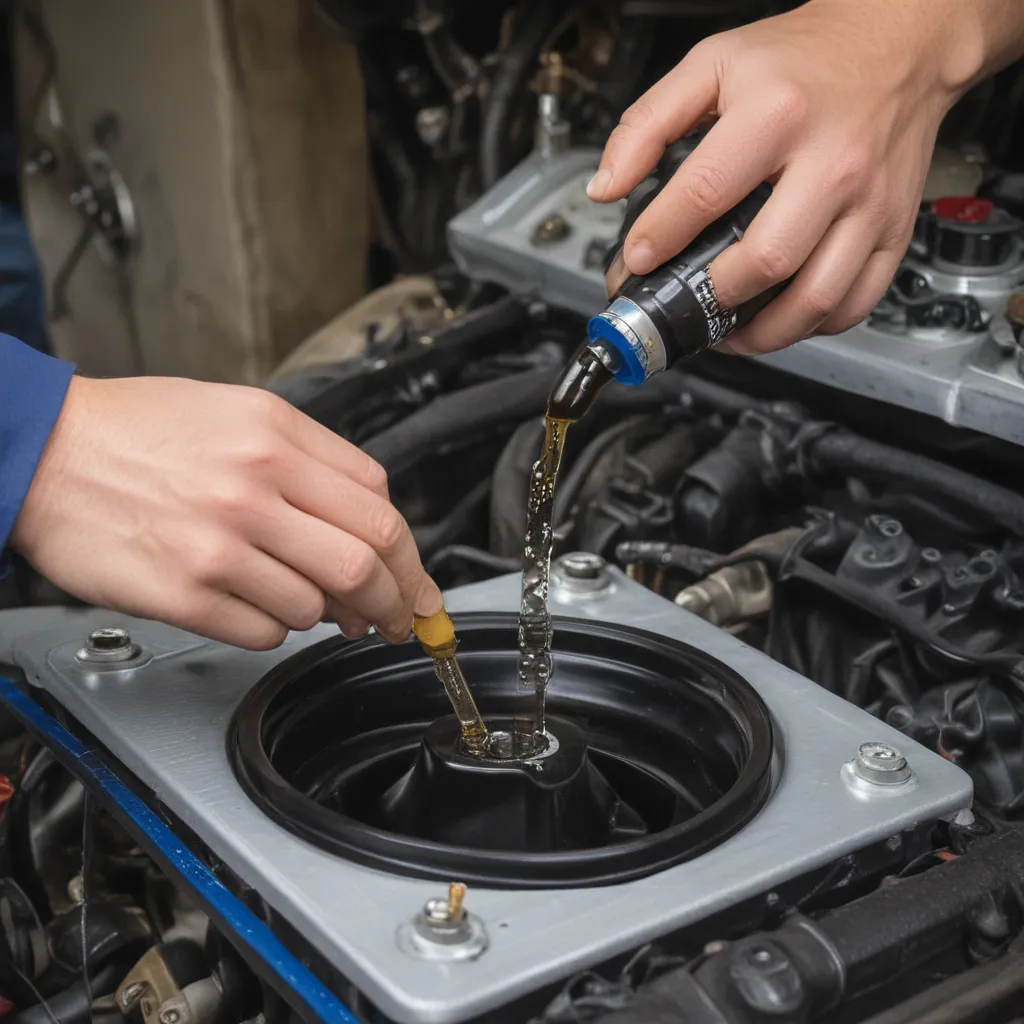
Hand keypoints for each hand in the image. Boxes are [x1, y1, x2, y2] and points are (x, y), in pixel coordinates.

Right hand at [10, 376, 441, 649]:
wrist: (42, 450)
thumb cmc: (139, 431)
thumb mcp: (238, 413)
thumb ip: (310, 462)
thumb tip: (367, 526)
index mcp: (275, 436)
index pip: (378, 505)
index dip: (408, 553)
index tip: (414, 580)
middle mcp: (252, 487)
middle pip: (366, 561)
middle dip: (396, 602)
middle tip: (397, 619)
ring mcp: (218, 544)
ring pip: (316, 606)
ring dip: (324, 614)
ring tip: (306, 602)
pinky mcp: (183, 592)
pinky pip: (263, 632)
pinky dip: (275, 629)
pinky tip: (257, 606)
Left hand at [590, 0, 988, 354]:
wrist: (898, 40)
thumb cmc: (805, 57)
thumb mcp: (711, 64)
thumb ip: (647, 124)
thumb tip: (606, 186)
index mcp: (778, 114)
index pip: (706, 193)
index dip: (661, 237)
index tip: (638, 260)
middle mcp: (831, 162)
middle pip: (766, 259)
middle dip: (713, 294)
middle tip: (685, 298)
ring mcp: (869, 203)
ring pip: (816, 298)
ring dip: (762, 333)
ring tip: (726, 330)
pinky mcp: (894, 230)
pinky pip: (856, 303)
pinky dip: (813, 327)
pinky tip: (780, 321)